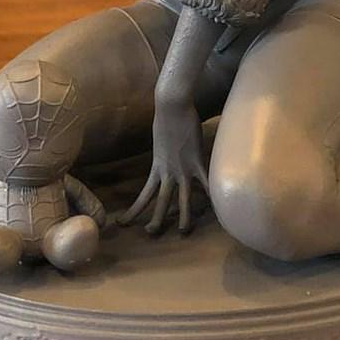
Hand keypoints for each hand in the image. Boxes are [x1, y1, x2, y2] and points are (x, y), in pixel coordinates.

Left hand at [120, 99, 208, 234]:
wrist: (172, 105)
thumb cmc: (166, 118)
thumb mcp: (160, 140)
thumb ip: (165, 153)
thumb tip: (168, 155)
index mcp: (157, 167)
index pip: (143, 195)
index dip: (133, 210)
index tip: (122, 222)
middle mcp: (168, 171)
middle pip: (160, 201)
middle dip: (155, 219)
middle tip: (150, 234)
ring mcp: (183, 167)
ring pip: (182, 198)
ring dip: (183, 217)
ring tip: (183, 232)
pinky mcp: (197, 160)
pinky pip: (205, 182)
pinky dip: (210, 195)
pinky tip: (217, 208)